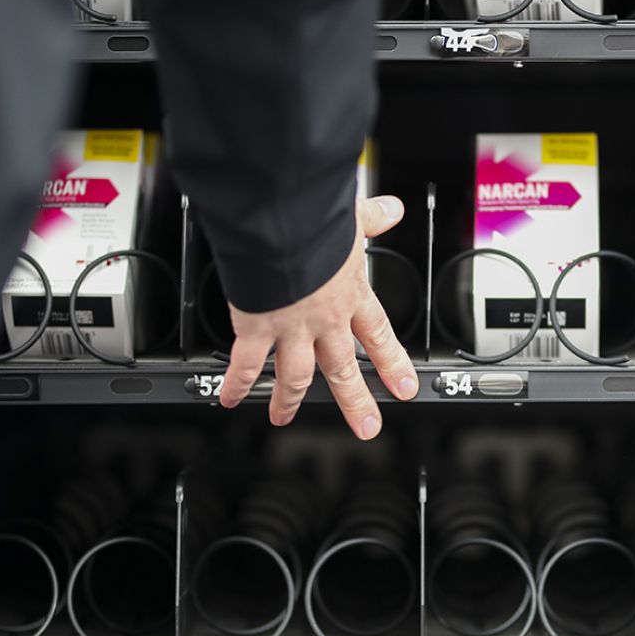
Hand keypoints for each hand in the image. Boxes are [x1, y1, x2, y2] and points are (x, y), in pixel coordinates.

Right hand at [218, 195, 418, 439]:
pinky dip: (237, 384)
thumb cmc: (316, 218)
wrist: (283, 224)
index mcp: (350, 294)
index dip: (393, 364)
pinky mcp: (256, 327)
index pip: (379, 336)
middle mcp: (324, 318)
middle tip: (366, 426)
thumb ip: (371, 217)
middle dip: (356, 401)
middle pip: (344, 369)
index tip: (403, 388)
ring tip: (283, 418)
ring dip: (289, 401)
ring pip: (296, 376)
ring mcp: (291, 328)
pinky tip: (230, 399)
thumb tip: (390, 210)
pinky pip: (246, 364)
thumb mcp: (351, 217)